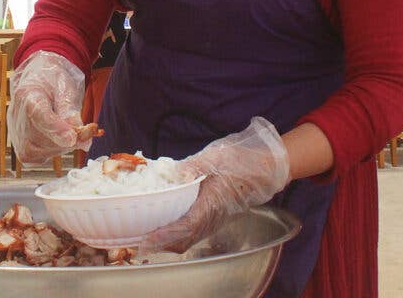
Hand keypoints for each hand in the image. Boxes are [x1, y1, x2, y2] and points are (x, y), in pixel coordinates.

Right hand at [8, 51, 89, 163]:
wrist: (38, 80)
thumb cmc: (53, 81)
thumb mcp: (66, 87)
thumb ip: (72, 112)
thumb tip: (82, 138)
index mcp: (27, 94)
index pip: (39, 115)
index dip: (56, 129)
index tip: (72, 138)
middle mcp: (16, 115)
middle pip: (40, 138)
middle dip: (66, 140)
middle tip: (85, 132)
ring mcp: (15, 132)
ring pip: (38, 152)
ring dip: (60, 147)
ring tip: (70, 133)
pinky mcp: (18, 145)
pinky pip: (34, 158)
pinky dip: (50, 152)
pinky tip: (58, 140)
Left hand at [135, 116, 289, 253]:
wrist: (264, 168)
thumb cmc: (241, 161)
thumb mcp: (216, 158)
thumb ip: (194, 165)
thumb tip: (175, 171)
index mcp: (213, 204)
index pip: (186, 226)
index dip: (165, 235)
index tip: (147, 238)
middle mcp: (213, 218)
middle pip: (184, 240)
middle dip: (160, 244)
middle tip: (138, 242)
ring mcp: (214, 220)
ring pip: (188, 239)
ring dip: (167, 242)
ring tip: (144, 238)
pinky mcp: (214, 217)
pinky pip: (193, 232)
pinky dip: (175, 235)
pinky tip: (162, 227)